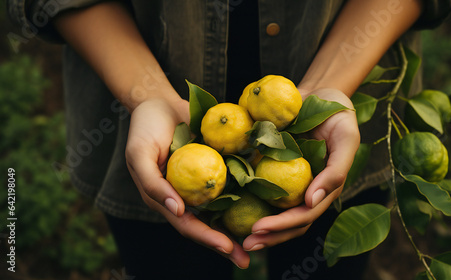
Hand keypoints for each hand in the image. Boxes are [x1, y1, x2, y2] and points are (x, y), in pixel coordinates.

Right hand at [125, 97, 249, 267]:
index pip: (187, 225)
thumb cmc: (145, 129)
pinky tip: (264, 207)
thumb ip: (153, 184)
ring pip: (222, 210)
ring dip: (238, 227)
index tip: (227, 247)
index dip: (206, 238)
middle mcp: (185, 197)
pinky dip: (245, 197)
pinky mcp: (214, 168)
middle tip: (247, 260)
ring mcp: (201, 184)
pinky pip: (231, 184)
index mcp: (166, 200)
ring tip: (262, 241)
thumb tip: (177, 211)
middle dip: (226, 245)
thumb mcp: (139, 155)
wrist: (159, 103)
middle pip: (207, 226)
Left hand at [242, 88, 359, 250]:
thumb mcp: (346, 139)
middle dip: (269, 235)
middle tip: (246, 244)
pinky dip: (249, 201)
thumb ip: (335, 171)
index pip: (305, 215)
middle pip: (289, 222)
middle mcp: (307, 189)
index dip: (284, 225)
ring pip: (276, 212)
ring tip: (237, 237)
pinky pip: (262, 188)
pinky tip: (230, 209)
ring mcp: (291, 181)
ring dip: (260, 228)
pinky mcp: (275, 169)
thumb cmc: (337, 115)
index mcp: (325, 187)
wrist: (319, 94)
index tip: (260, 228)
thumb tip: (312, 201)